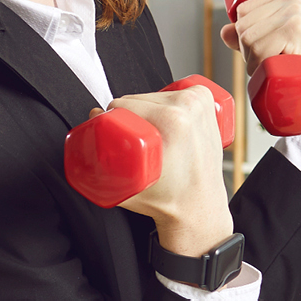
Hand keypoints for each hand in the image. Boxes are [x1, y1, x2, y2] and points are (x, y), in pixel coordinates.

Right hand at [106, 86, 233, 255]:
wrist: (198, 207)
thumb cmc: (167, 200)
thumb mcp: (124, 184)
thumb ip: (99, 157)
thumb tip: (93, 117)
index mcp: (172, 120)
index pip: (123, 103)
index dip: (111, 117)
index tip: (115, 135)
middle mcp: (190, 107)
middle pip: (141, 97)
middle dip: (131, 116)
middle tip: (138, 143)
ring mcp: (202, 103)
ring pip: (157, 94)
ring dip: (149, 110)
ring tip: (154, 137)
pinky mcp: (207, 103)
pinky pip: (177, 92)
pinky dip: (169, 101)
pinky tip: (168, 120)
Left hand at [222, 0, 300, 152]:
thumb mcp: (277, 41)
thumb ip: (251, 34)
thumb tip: (224, 31)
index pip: (243, 10)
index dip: (246, 35)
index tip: (270, 48)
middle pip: (243, 24)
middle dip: (249, 50)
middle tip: (273, 61)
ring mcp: (297, 12)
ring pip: (247, 38)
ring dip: (254, 61)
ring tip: (277, 65)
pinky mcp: (297, 30)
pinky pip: (258, 48)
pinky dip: (259, 65)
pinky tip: (277, 68)